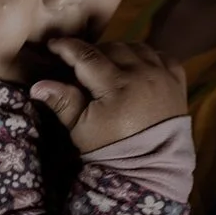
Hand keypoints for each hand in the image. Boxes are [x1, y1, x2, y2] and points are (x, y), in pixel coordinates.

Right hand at [30, 40, 187, 152]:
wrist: (152, 170)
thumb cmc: (112, 150)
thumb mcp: (82, 129)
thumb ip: (63, 102)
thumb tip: (37, 85)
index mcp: (116, 85)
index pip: (86, 55)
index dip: (67, 47)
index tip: (53, 44)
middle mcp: (142, 74)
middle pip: (112, 47)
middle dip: (94, 52)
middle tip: (81, 65)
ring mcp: (163, 76)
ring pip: (138, 47)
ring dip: (121, 52)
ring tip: (108, 66)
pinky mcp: (178, 83)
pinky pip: (163, 56)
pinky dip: (149, 57)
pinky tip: (138, 67)